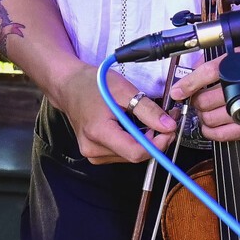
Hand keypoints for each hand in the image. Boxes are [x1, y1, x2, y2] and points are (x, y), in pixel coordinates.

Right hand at [53, 65, 176, 164]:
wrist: (69, 86)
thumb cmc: (92, 84)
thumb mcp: (123, 90)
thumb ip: (147, 110)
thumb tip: (168, 126)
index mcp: (99, 132)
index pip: (136, 153)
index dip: (158, 144)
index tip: (170, 130)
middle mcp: (94, 149)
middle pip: (135, 155)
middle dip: (155, 139)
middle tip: (166, 120)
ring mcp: (93, 153)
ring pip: (131, 155)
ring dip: (146, 140)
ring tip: (151, 120)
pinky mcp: (96, 153)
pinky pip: (123, 152)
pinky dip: (134, 140)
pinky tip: (136, 125)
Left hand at [169, 35, 239, 142]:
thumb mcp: (232, 55)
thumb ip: (207, 65)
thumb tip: (184, 81)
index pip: (208, 73)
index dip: (188, 84)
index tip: (177, 91)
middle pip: (206, 100)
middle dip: (196, 101)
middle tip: (196, 98)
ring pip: (211, 119)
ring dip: (202, 116)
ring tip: (204, 109)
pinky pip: (224, 134)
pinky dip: (211, 131)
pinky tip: (210, 123)